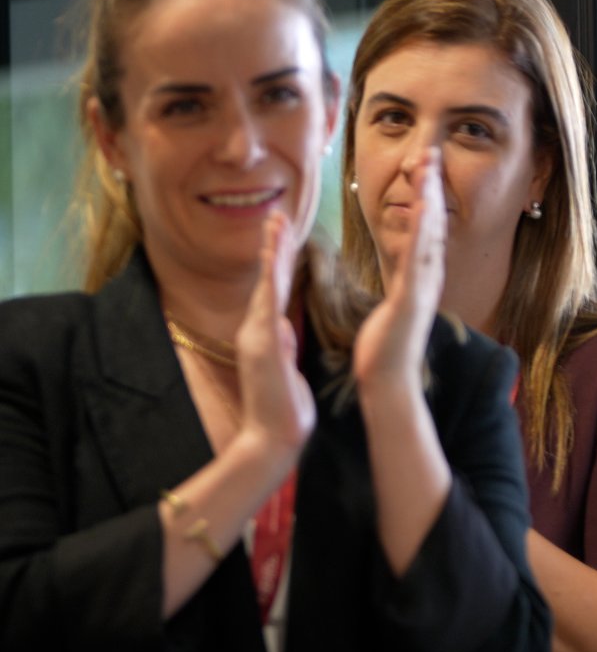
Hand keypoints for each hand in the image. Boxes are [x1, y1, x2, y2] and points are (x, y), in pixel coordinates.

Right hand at [232, 211, 314, 457]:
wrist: (272, 438)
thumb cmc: (283, 409)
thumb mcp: (285, 369)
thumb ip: (281, 345)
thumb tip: (281, 327)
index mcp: (266, 335)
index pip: (275, 290)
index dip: (278, 261)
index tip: (281, 235)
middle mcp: (258, 330)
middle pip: (268, 280)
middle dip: (272, 246)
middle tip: (276, 214)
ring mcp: (257, 336)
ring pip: (267, 285)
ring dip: (271, 253)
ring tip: (274, 223)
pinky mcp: (262, 345)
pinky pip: (268, 304)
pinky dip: (271, 280)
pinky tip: (274, 259)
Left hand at [355, 146, 445, 391]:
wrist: (387, 380)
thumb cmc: (386, 349)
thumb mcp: (392, 308)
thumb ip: (399, 287)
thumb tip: (401, 276)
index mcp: (419, 278)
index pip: (426, 231)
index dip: (428, 198)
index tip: (425, 169)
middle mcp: (427, 278)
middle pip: (434, 224)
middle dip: (433, 187)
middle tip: (432, 152)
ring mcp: (423, 287)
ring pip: (430, 234)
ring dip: (431, 198)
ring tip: (430, 166)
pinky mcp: (412, 298)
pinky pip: (419, 259)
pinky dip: (424, 231)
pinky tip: (426, 207)